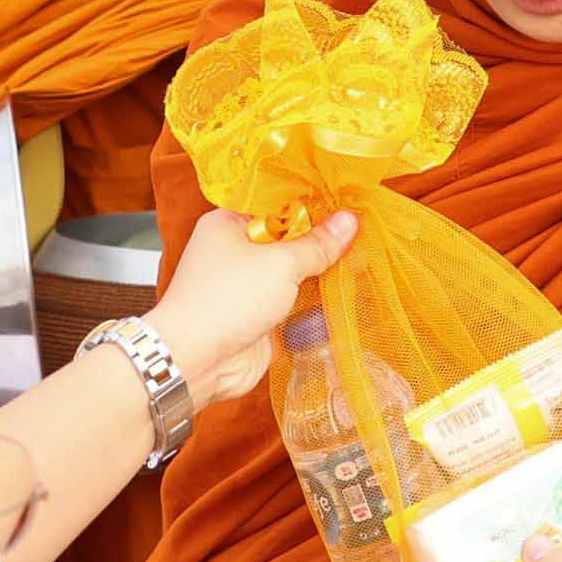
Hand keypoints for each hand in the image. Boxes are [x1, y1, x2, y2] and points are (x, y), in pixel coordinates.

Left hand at [149, 207, 361, 411]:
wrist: (198, 360)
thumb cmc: (225, 301)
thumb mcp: (279, 264)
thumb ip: (317, 244)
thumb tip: (348, 221)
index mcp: (229, 223)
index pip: (276, 203)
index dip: (311, 202)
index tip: (346, 200)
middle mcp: (236, 250)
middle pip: (287, 237)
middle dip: (322, 238)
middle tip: (363, 229)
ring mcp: (248, 284)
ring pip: (293, 270)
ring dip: (322, 269)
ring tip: (364, 256)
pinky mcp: (260, 314)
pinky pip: (294, 299)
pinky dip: (316, 297)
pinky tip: (347, 287)